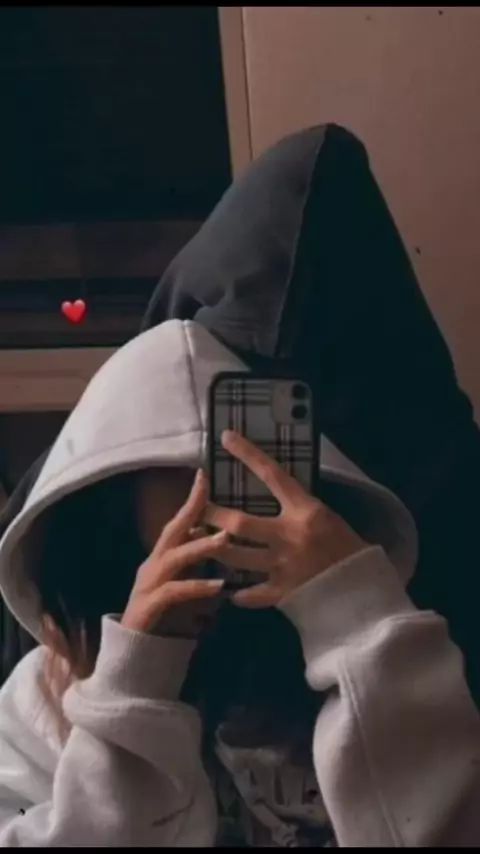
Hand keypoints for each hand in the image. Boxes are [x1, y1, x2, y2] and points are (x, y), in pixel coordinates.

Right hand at [122, 469, 226, 633]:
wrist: (133, 654)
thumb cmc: (163, 620)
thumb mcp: (184, 585)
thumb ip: (196, 565)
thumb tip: (217, 540)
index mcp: (161, 558)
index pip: (177, 523)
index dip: (190, 501)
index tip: (204, 476)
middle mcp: (152, 565)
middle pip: (171, 531)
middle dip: (190, 510)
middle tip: (209, 491)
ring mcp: (149, 585)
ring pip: (175, 558)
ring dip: (200, 547)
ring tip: (225, 540)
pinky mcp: (150, 606)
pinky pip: (175, 592)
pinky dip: (197, 587)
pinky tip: (219, 586)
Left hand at [204, 431, 365, 607]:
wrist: (365, 589)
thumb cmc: (348, 548)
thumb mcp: (327, 517)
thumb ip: (299, 507)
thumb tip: (275, 493)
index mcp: (305, 511)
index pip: (272, 475)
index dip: (248, 454)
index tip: (226, 437)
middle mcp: (289, 536)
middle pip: (239, 523)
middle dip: (213, 516)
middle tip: (197, 509)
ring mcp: (283, 566)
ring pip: (236, 556)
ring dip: (214, 549)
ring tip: (199, 542)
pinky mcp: (282, 593)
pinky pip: (251, 592)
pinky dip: (238, 592)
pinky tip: (229, 590)